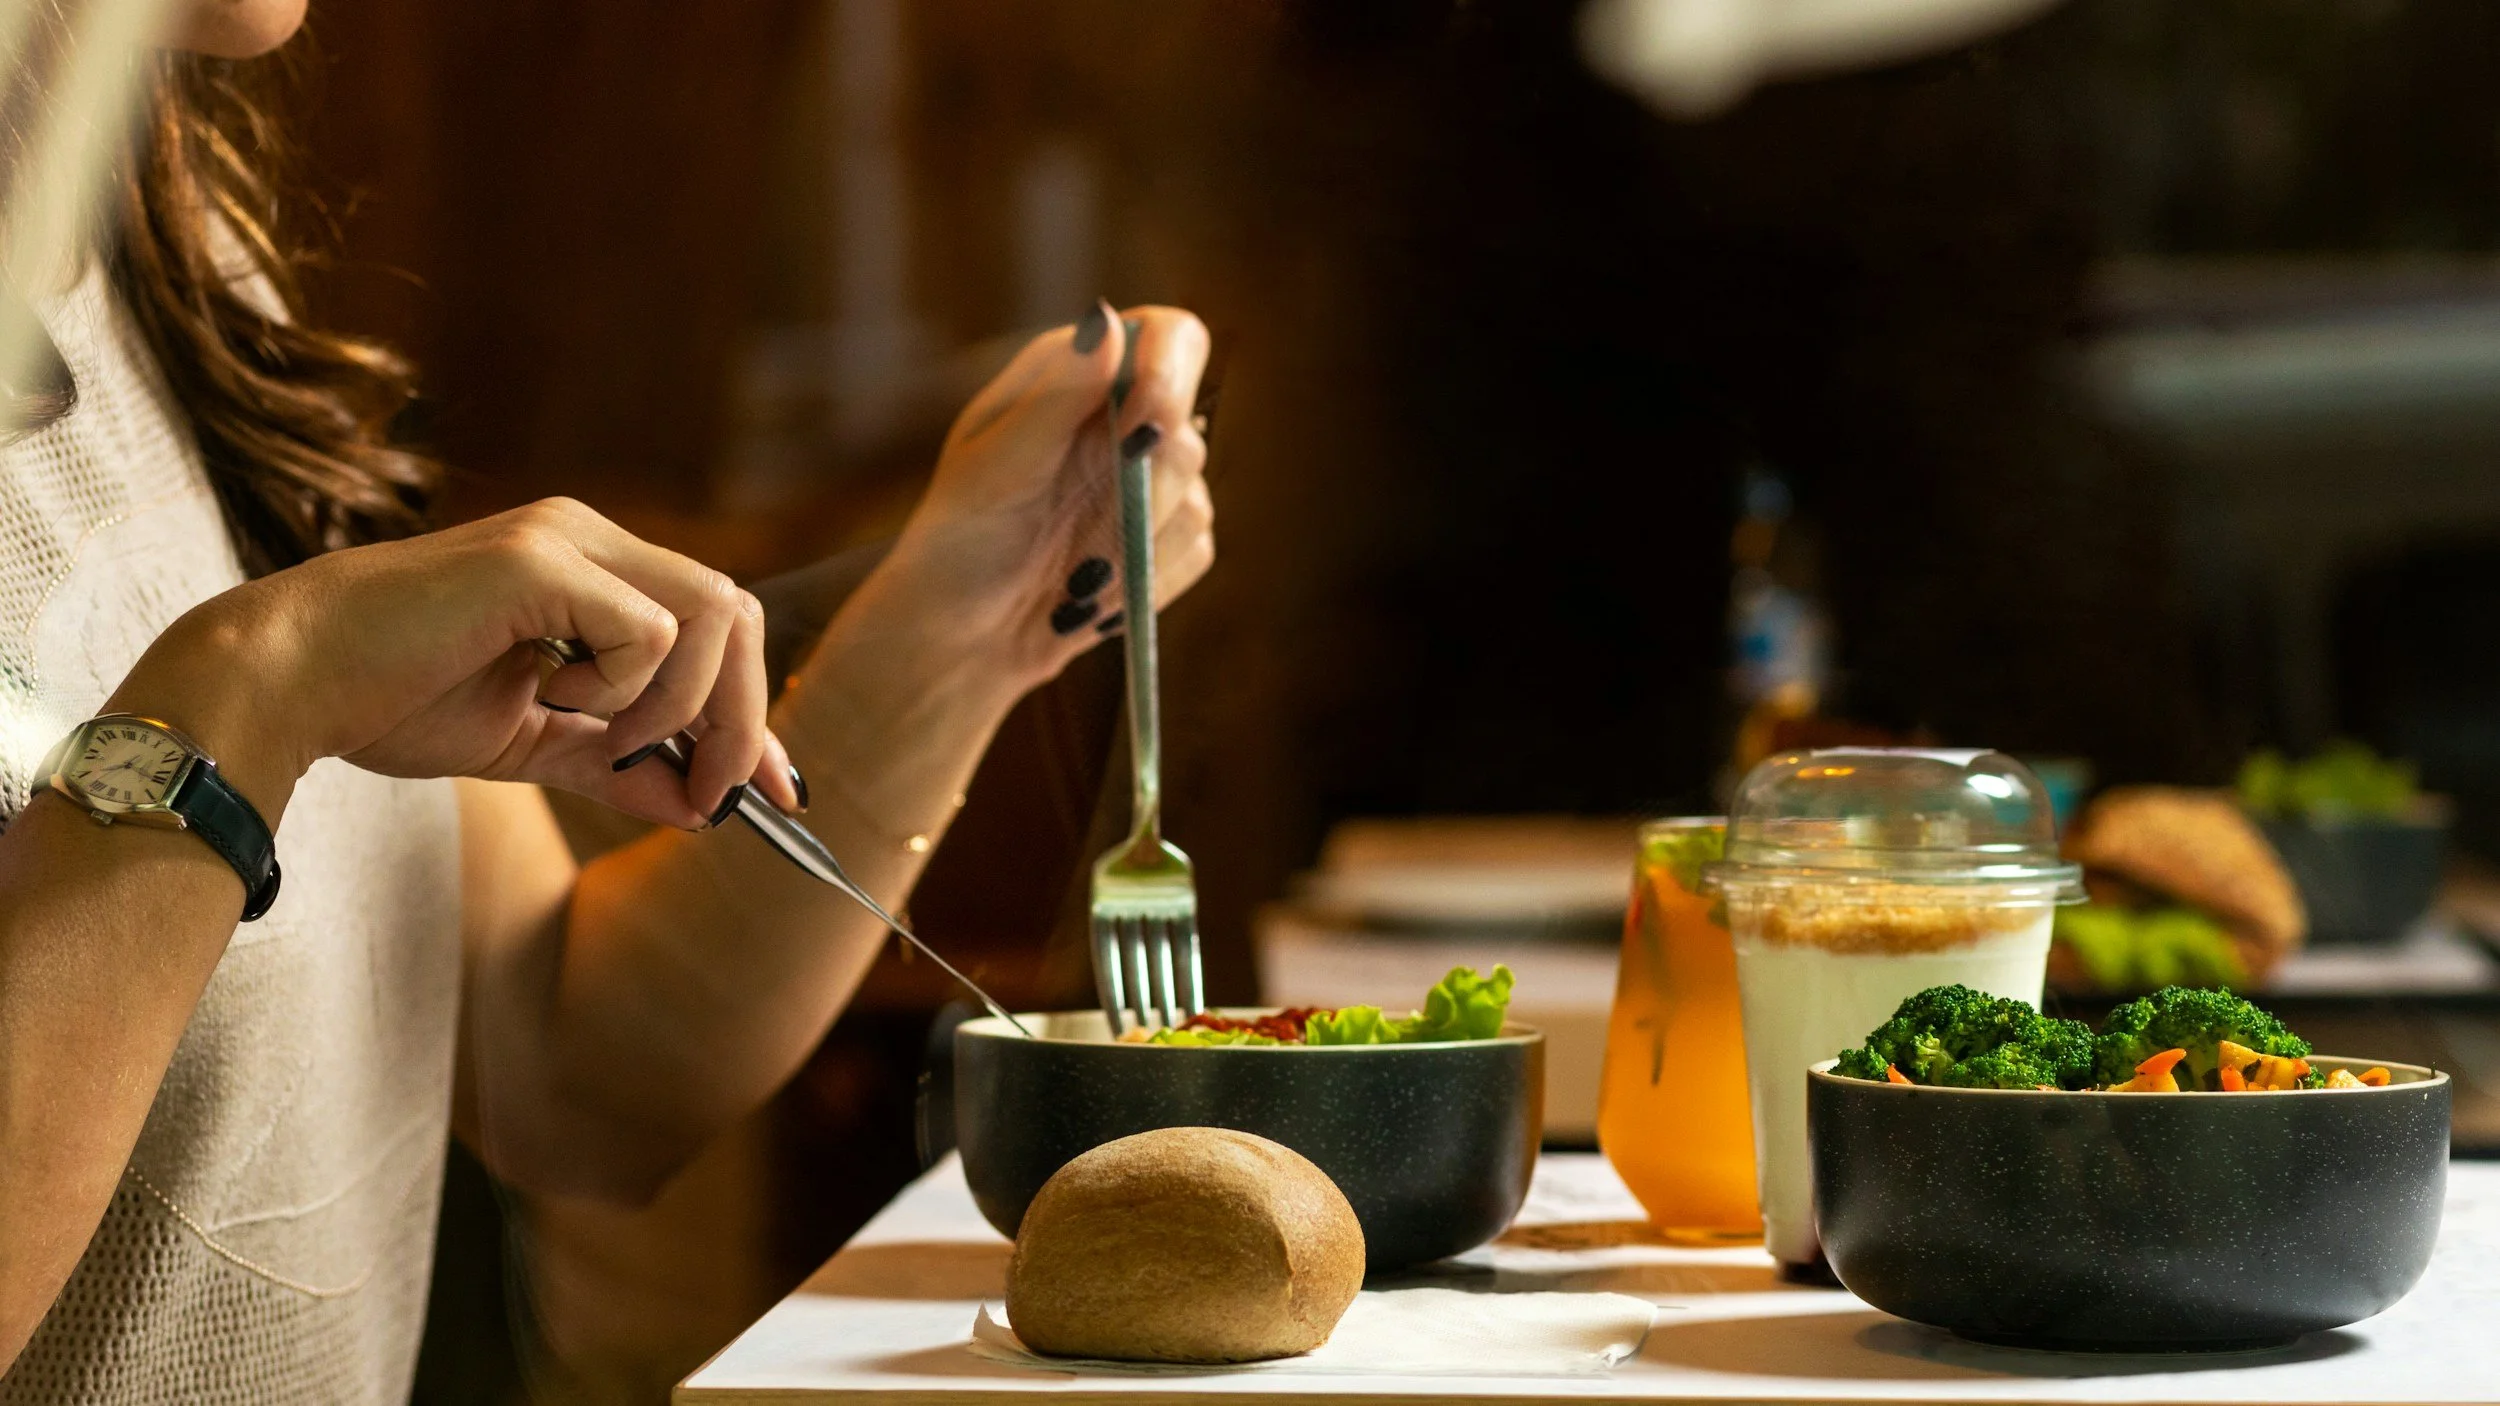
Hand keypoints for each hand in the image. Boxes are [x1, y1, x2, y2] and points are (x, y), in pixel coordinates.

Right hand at [111, 499, 802, 827]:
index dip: (758, 713)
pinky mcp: (540, 561)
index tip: (779, 793)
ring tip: (605, 739)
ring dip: (680, 706)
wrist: (290, 682)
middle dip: (743, 719)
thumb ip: (614, 766)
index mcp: (593, 570)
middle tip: (711, 794)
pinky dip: (622, 689)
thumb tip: (699, 810)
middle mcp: (590, 537)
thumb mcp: (530, 745)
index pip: (717, 627)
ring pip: (710, 616)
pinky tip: (550, 694)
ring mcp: (567, 538)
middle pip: (736, 614)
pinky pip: (648, 631)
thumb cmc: (391, 700)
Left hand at [867, 302, 1214, 688]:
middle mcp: (1123, 421)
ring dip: (1131, 547)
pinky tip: (1091, 594)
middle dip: (1140, 490)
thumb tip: (1108, 321)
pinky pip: (1195, 551)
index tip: (1146, 421)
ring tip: (1068, 572)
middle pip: (1188, 430)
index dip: (1173, 372)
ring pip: (1195, 500)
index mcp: (1079, 377)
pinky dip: (1145, 580)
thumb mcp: (993, 466)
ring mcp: (1151, 483)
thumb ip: (1057, 397)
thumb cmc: (956, 541)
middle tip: (1081, 530)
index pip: (1169, 338)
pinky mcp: (1169, 542)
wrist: (960, 636)